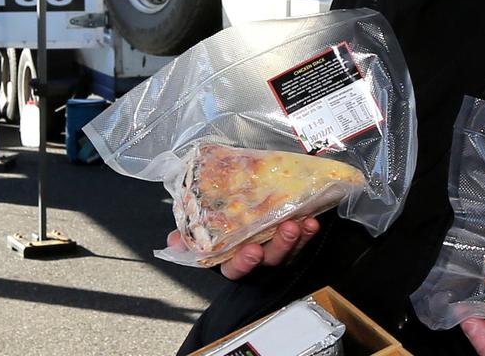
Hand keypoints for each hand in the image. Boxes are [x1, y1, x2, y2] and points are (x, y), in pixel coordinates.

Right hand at [165, 217, 320, 279]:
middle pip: (269, 259)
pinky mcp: (291, 242)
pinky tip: (311, 221)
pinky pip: (302, 240)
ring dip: (296, 237)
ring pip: (288, 250)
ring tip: (301, 222)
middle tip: (286, 229)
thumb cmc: (219, 230)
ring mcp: (274, 252)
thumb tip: (173, 241)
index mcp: (230, 261)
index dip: (244, 262)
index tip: (251, 251)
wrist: (243, 215)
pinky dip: (308, 232)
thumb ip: (186, 240)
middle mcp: (255, 260)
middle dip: (279, 246)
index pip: (235, 269)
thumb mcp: (198, 236)